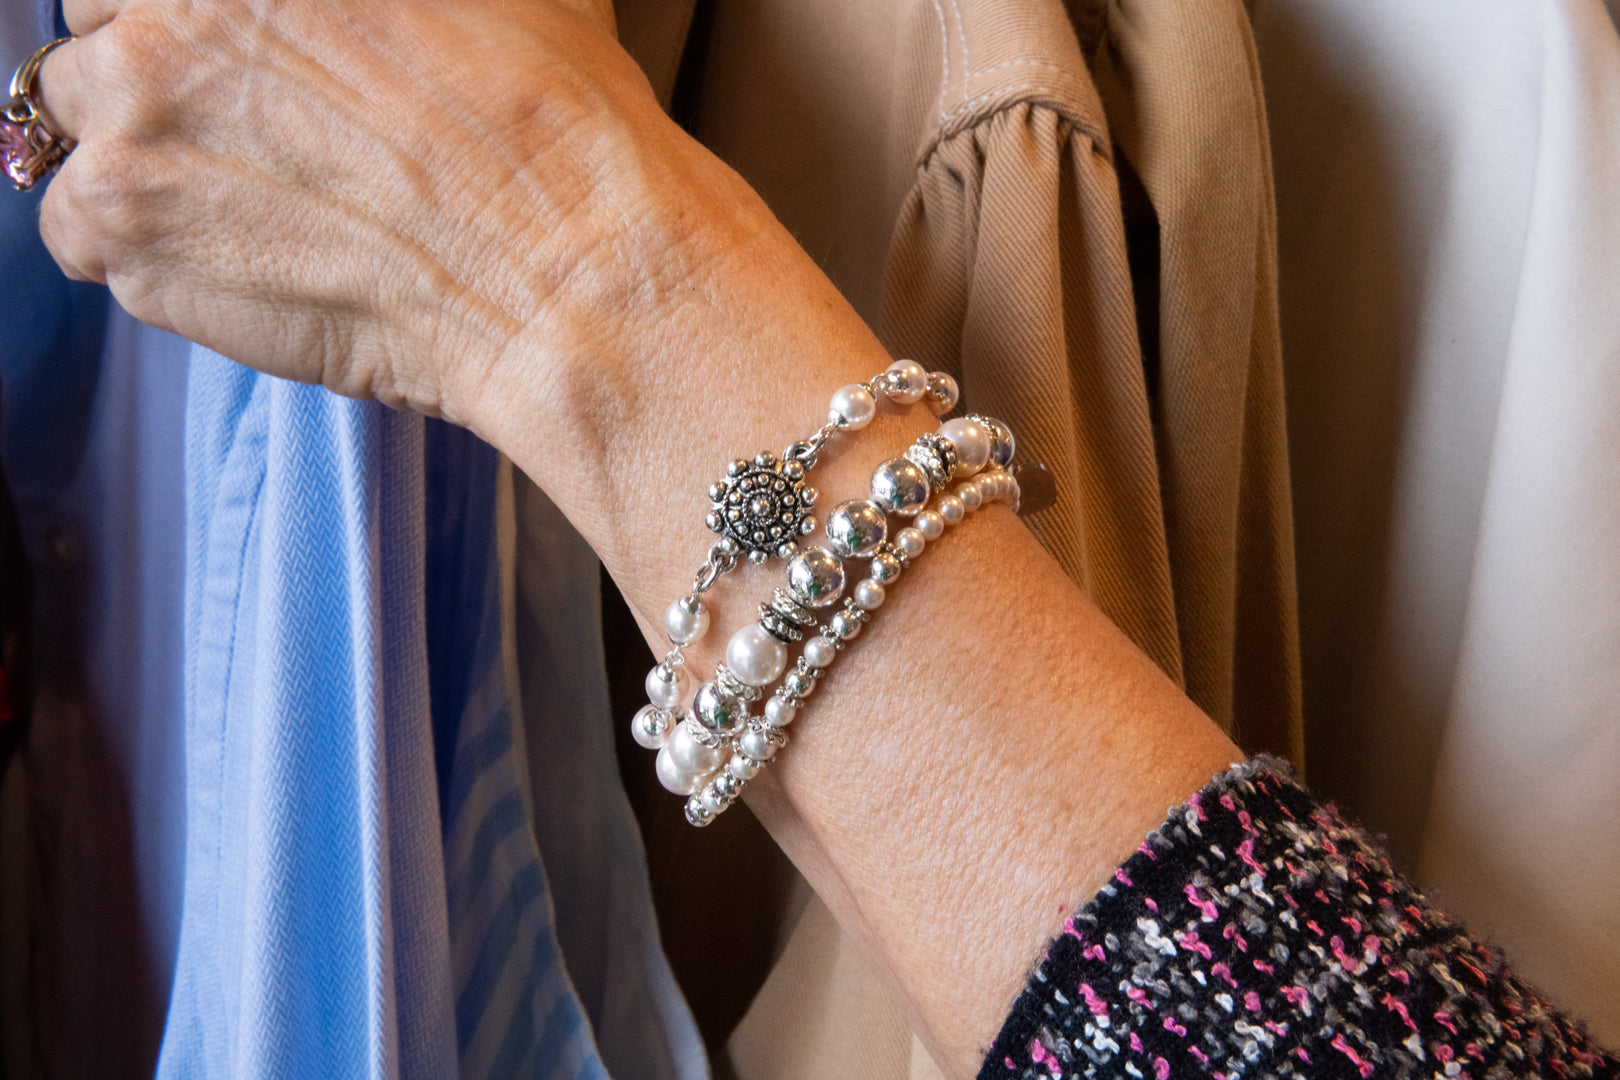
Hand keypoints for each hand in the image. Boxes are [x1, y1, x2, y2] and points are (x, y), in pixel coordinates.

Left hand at [34, 0, 737, 426]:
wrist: (563, 270)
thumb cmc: (550, 130)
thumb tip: (383, 11)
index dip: (184, 22)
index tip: (225, 65)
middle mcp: (165, 13)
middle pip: (96, 40)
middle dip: (156, 86)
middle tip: (249, 144)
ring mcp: (129, 122)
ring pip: (76, 137)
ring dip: (143, 171)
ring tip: (250, 218)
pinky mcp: (126, 237)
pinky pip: (83, 240)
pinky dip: (145, 258)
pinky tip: (245, 267)